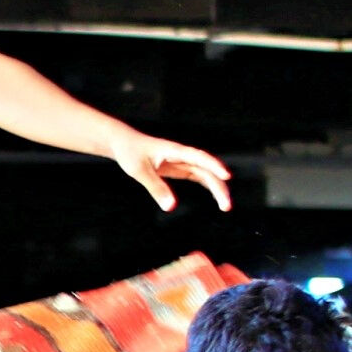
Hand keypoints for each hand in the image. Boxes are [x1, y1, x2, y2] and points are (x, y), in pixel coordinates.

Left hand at [111, 132, 232, 212]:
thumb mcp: (139, 171)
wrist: (124, 143)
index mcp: (175, 151)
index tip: (227, 176)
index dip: (214, 166)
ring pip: (205, 174)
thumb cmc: (130, 152)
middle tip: (226, 206)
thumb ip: (155, 188)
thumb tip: (170, 207)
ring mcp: (182, 161)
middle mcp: (182, 155)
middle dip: (219, 187)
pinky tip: (216, 196)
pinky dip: (208, 185)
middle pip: (207, 170)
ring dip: (216, 188)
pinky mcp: (179, 168)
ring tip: (225, 206)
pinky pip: (198, 176)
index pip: (199, 158)